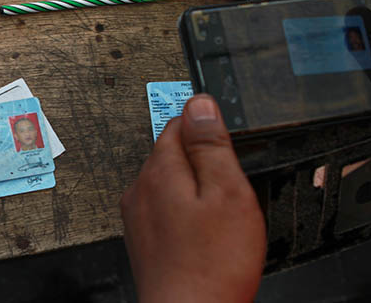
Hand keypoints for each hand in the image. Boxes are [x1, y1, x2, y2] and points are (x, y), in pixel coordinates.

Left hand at [121, 94, 265, 302]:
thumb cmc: (211, 265)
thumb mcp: (227, 192)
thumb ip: (211, 144)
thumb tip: (200, 104)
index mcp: (161, 169)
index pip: (181, 122)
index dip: (210, 130)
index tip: (230, 148)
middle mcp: (142, 188)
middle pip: (174, 153)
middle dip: (203, 162)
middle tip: (232, 190)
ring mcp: (138, 215)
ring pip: (170, 183)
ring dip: (194, 191)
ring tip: (220, 218)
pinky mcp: (144, 239)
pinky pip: (166, 211)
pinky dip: (186, 216)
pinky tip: (205, 237)